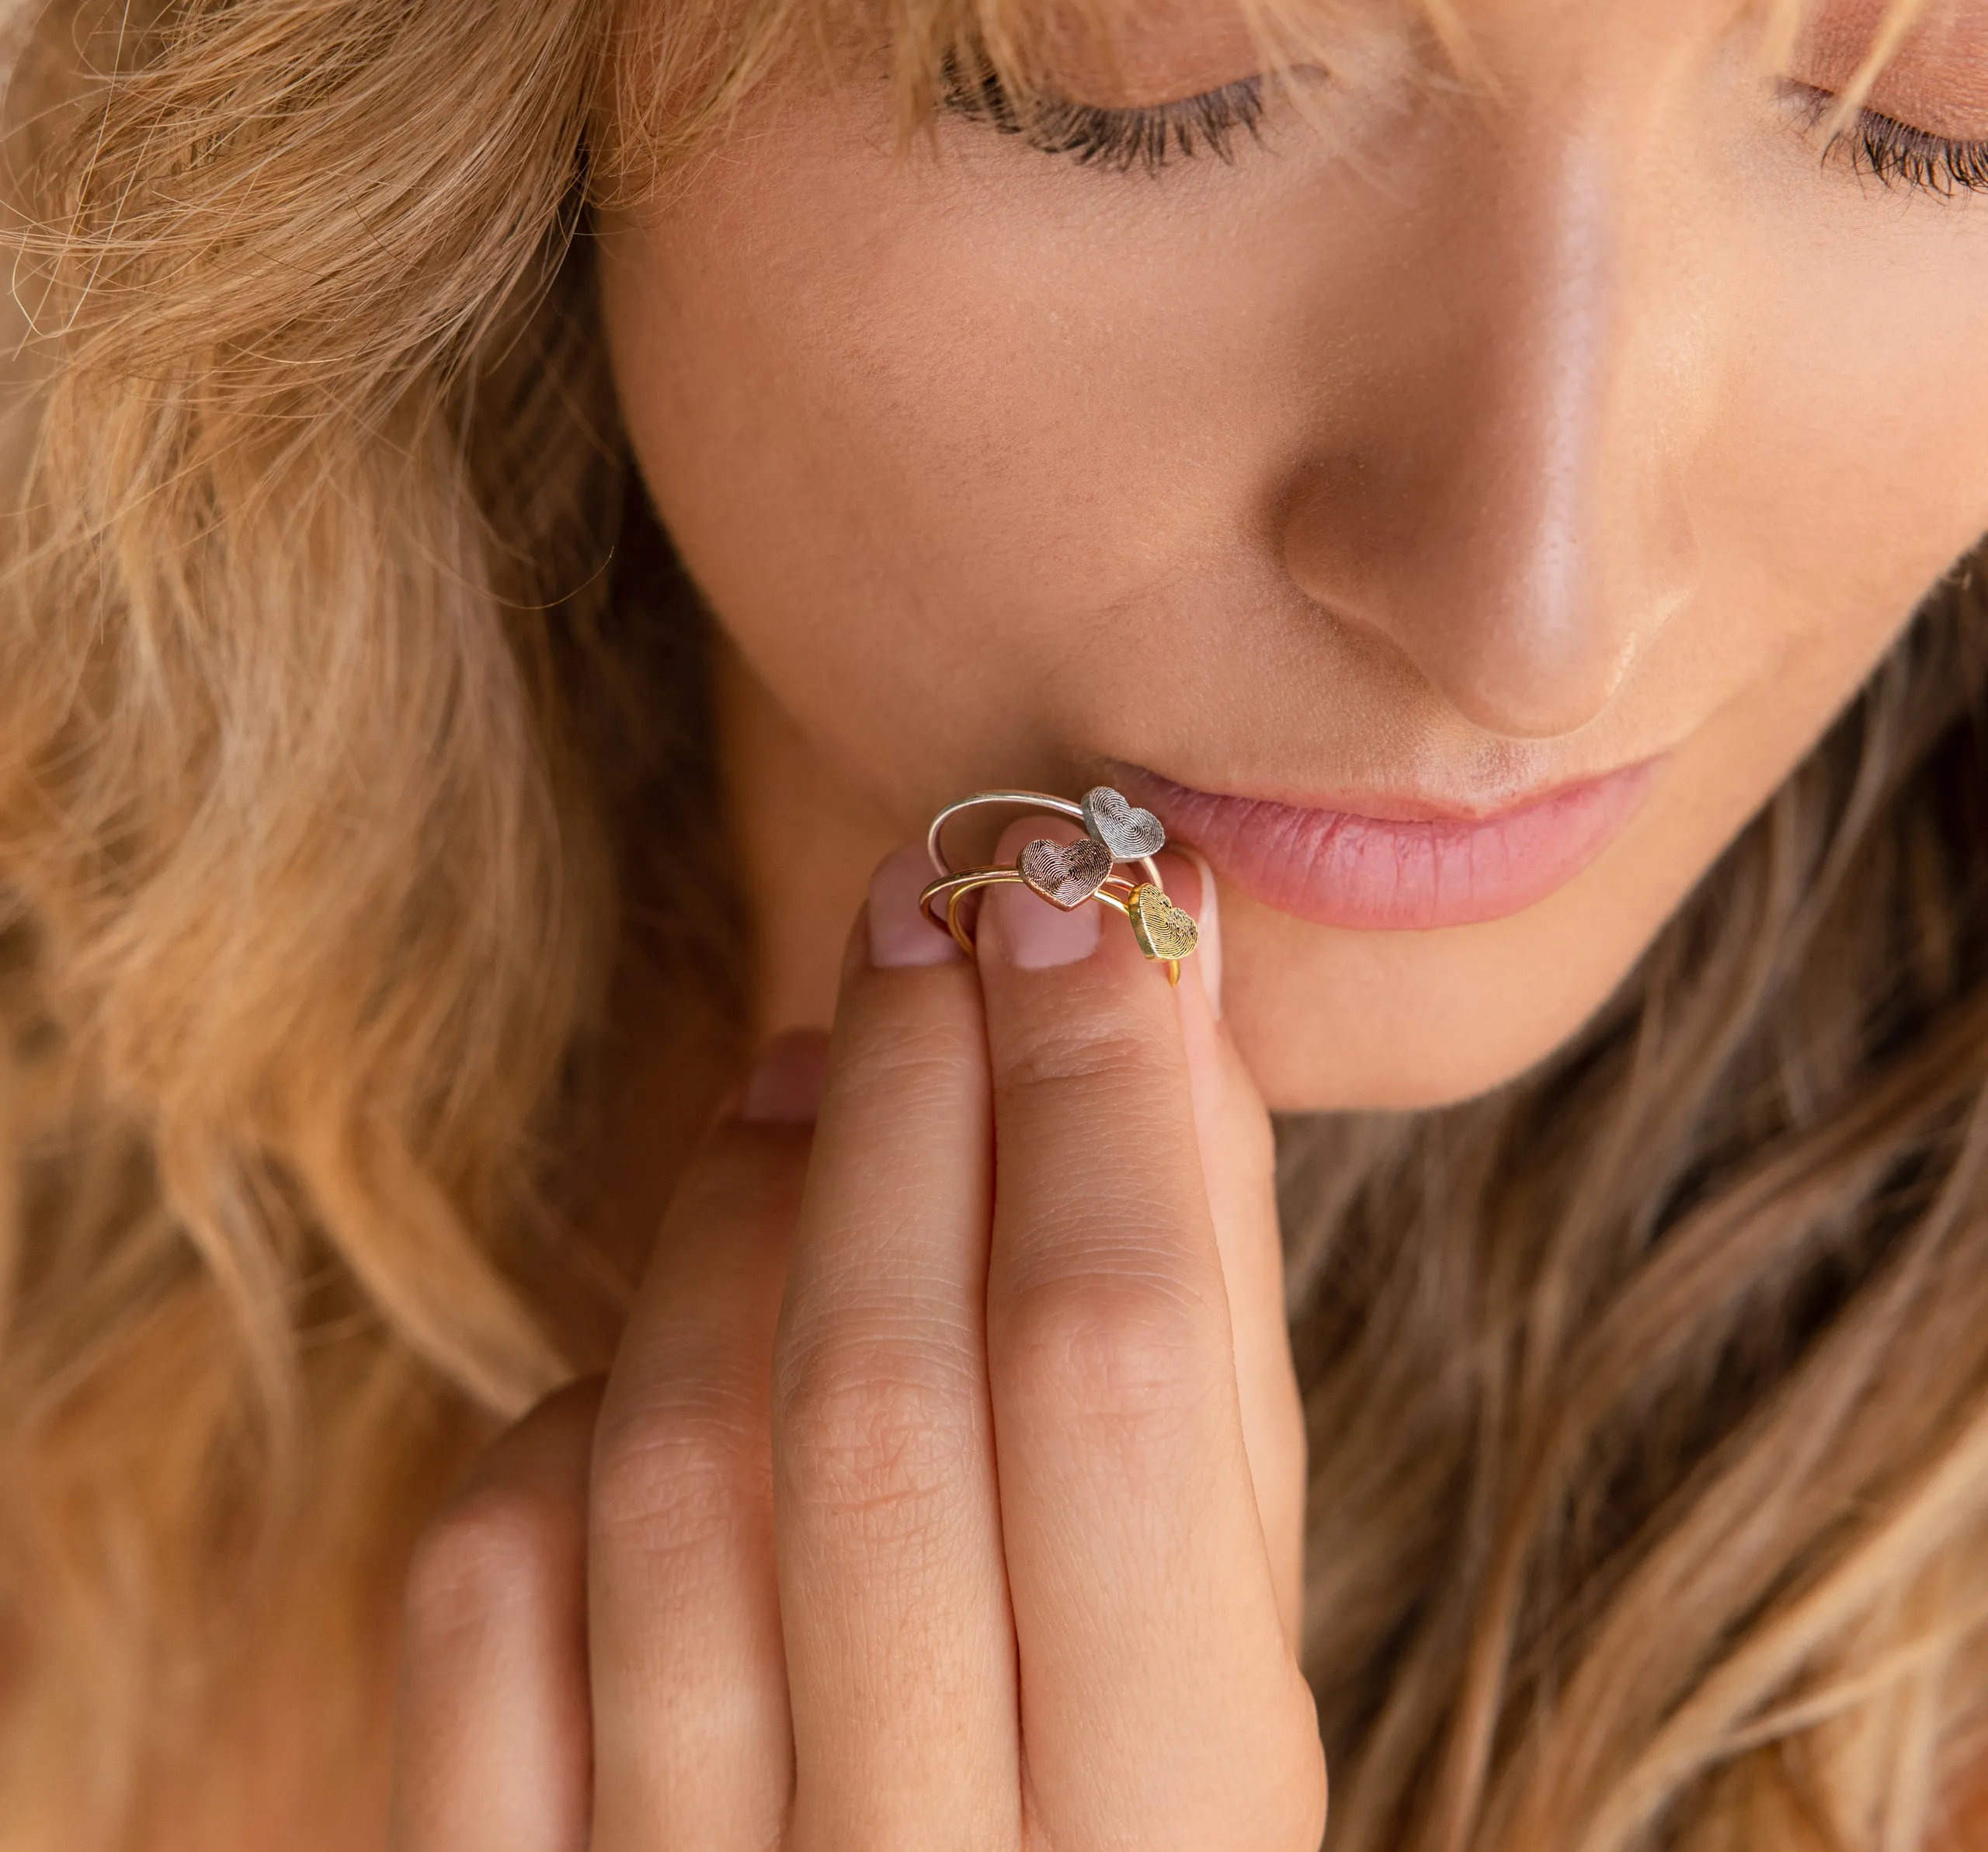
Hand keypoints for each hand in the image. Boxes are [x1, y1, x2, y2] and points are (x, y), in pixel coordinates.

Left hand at [386, 828, 1324, 1850]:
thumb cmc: (1110, 1827)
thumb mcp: (1225, 1648)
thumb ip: (1208, 1353)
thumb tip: (1172, 999)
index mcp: (1165, 1840)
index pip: (1116, 1376)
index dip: (1093, 1098)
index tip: (1074, 899)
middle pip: (878, 1395)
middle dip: (915, 1091)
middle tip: (929, 904)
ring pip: (665, 1468)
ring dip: (741, 1203)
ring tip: (812, 1069)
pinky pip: (489, 1592)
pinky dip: (572, 1413)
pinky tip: (671, 1344)